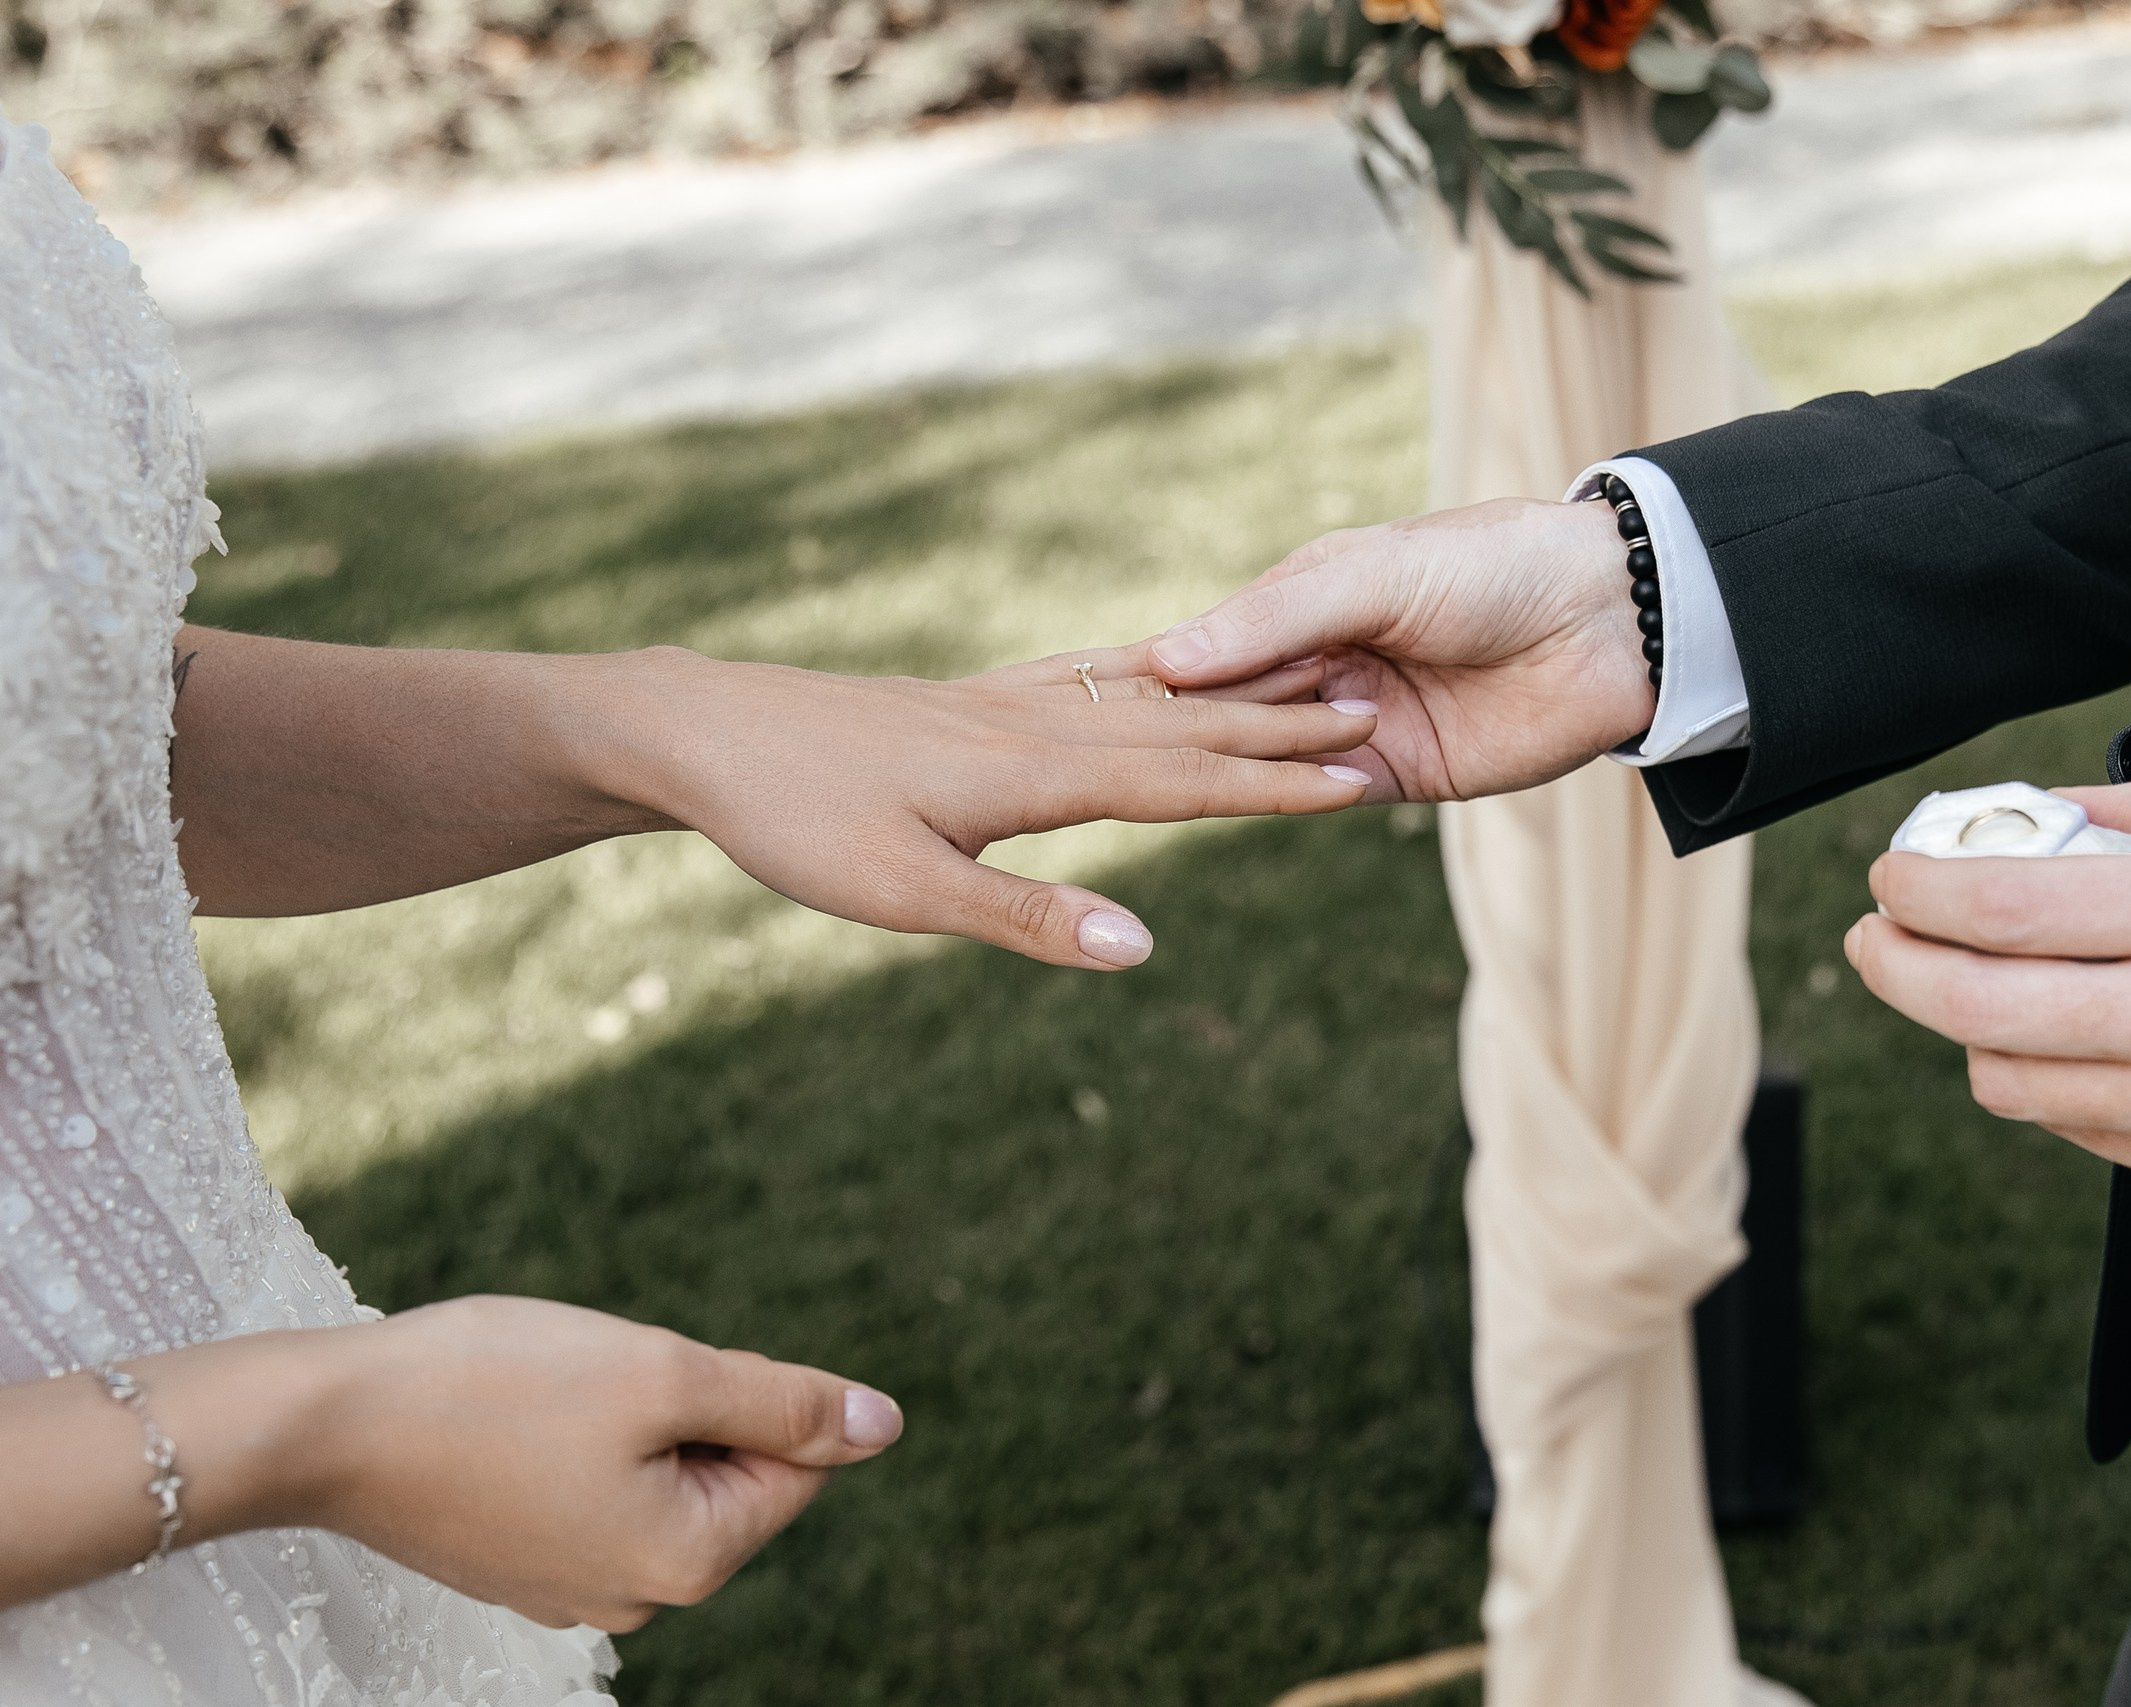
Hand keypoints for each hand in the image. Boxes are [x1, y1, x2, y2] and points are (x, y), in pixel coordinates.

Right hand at [152, 1297, 903, 1632]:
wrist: (328, 1422)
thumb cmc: (498, 1386)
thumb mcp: (664, 1372)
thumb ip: (784, 1403)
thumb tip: (885, 1426)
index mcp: (689, 1562)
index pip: (790, 1460)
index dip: (737, 1390)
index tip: (653, 1374)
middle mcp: (636, 1598)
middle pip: (723, 1467)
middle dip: (679, 1403)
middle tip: (591, 1381)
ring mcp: (571, 1587)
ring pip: (653, 1467)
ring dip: (622, 1413)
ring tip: (543, 1399)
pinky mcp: (517, 1560)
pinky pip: (588, 1482)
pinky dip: (567, 1434)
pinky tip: (507, 1419)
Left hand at [583, 645, 1376, 969]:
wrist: (701, 729)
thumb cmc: (795, 822)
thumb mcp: (904, 893)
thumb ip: (1028, 918)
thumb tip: (1143, 947)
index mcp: (1034, 775)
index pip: (1185, 783)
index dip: (1276, 787)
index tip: (1366, 784)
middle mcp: (1034, 726)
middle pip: (1184, 728)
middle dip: (1281, 730)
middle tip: (1375, 721)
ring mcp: (1002, 704)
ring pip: (1143, 699)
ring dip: (1230, 700)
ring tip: (1303, 685)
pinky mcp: (968, 701)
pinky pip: (1088, 682)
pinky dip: (1151, 678)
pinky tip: (1157, 671)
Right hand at [1142, 499, 1656, 801]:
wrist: (1611, 620)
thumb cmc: (1494, 565)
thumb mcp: (1375, 574)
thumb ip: (1276, 618)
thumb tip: (1167, 660)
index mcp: (1304, 601)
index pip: (1210, 647)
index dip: (1154, 674)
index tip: (1082, 701)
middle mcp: (1320, 664)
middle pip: (1228, 710)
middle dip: (1177, 731)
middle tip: (1096, 758)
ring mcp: (1356, 724)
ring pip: (1267, 758)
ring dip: (1225, 768)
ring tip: (1148, 786)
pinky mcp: (1399, 776)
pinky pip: (1326, 796)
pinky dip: (1291, 799)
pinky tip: (1243, 804)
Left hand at [1842, 773, 2130, 1220]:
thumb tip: (2024, 815)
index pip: (2002, 901)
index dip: (1915, 886)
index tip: (1891, 873)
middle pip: (1969, 1001)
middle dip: (1894, 961)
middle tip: (1879, 934)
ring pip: (2003, 1075)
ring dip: (1964, 1026)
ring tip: (1972, 984)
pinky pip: (2068, 1126)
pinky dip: (2038, 1077)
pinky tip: (2056, 1038)